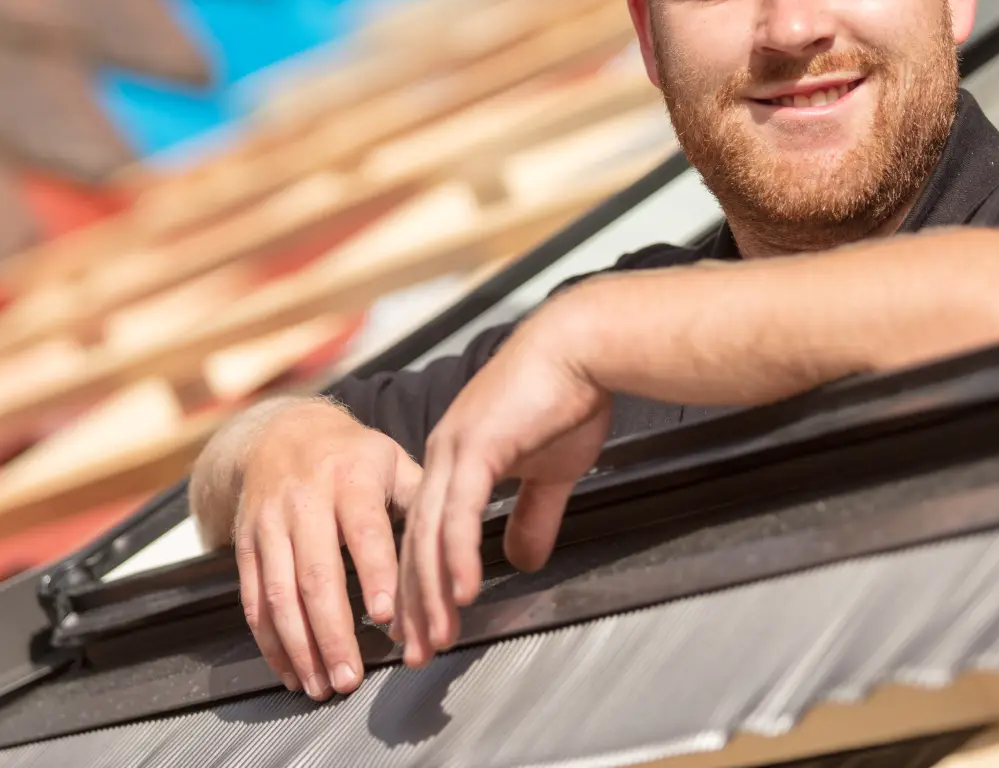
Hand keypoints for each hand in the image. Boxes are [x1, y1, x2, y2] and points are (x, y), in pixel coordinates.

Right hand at [232, 400, 420, 699]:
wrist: (279, 432)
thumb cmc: (349, 455)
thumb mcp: (390, 460)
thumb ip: (420, 502)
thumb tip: (454, 549)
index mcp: (349, 478)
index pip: (363, 530)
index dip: (375, 573)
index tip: (387, 614)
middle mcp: (304, 500)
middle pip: (315, 574)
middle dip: (332, 632)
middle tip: (351, 677)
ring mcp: (269, 524)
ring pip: (279, 594)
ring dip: (299, 647)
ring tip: (322, 685)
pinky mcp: (244, 545)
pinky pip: (252, 599)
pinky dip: (269, 642)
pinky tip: (290, 670)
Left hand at [396, 298, 610, 666]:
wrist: (584, 347)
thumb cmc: (570, 397)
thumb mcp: (550, 471)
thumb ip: (532, 515)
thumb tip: (522, 559)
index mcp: (454, 458)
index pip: (425, 531)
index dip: (421, 582)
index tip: (420, 625)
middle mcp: (442, 455)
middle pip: (414, 542)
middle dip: (414, 603)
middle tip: (416, 651)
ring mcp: (453, 449)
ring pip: (428, 535)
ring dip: (431, 593)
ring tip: (435, 638)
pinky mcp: (476, 447)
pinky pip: (459, 514)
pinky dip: (457, 556)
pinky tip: (461, 593)